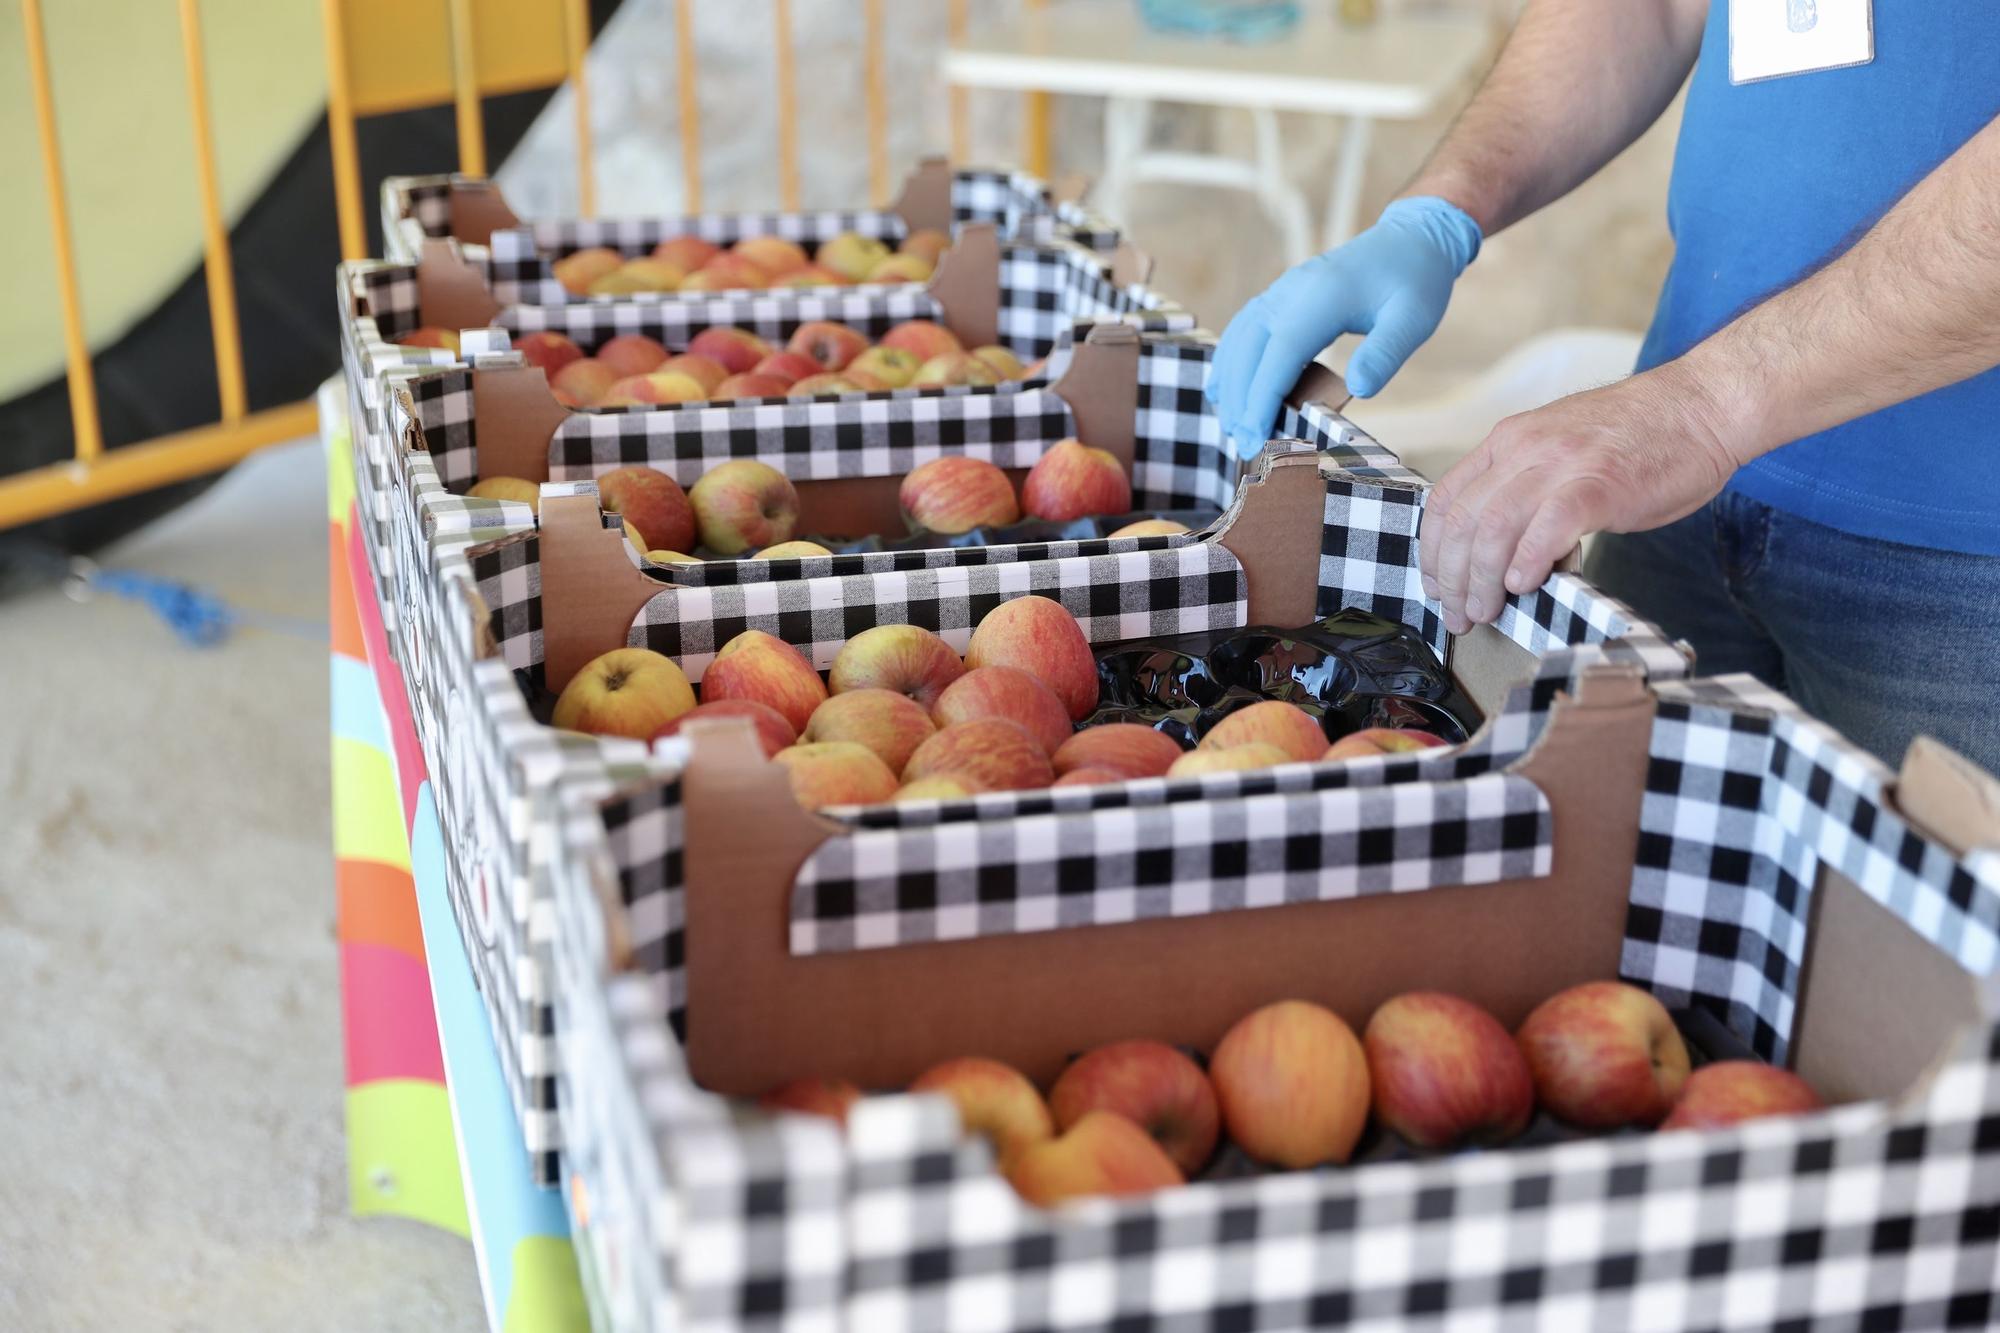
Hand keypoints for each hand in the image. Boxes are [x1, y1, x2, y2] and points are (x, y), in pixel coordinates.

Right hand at [1205, 196, 1481, 459]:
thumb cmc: (1414, 281)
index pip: (1281, 352)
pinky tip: (1225, 388)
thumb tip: (1358, 390)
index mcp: (1322, 297)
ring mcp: (1282, 291)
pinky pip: (1243, 329)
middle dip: (1241, 400)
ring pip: (1240, 340)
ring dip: (1230, 384)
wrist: (1411, 239)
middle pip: (1250, 349)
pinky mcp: (1280, 296)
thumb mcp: (1413, 319)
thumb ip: (1385, 353)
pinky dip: (1230, 361)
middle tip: (1243, 445)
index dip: (1263, 396)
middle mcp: (1292, 291)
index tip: (1255, 435)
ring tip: (1231, 425)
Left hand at [1419, 362, 1745, 633]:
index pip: (1446, 500)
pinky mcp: (1599, 485)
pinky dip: (1528, 563)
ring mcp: (1562, 464)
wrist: (1703, 406)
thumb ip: (1527, 489)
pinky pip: (1547, 528)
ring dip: (1482, 581)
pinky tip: (1524, 585)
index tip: (1436, 585)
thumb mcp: (1562, 450)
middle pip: (1463, 522)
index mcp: (1509, 440)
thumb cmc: (1641, 437)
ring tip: (1485, 611)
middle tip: (1457, 614)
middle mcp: (1525, 449)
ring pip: (1494, 529)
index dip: (1433, 552)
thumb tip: (1503, 551)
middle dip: (1452, 578)